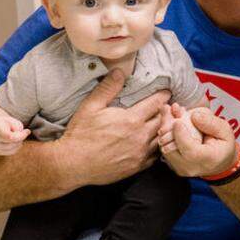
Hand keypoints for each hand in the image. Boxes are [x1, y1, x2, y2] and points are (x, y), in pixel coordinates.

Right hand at [0, 115, 28, 154]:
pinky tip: (14, 141)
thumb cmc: (3, 124)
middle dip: (21, 136)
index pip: (8, 135)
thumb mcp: (10, 120)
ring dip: (19, 141)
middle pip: (13, 141)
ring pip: (14, 147)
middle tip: (23, 131)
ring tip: (15, 135)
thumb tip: (24, 134)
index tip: (28, 131)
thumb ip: (18, 126)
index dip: (20, 135)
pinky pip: (13, 151)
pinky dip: (17, 146)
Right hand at [60, 69, 169, 185]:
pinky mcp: (137, 166)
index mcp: (131, 120)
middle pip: (162, 120)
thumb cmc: (81, 135)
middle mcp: (140, 137)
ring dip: (162, 130)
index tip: (167, 92)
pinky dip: (156, 147)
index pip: (156, 103)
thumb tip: (119, 72)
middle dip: (165, 112)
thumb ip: (107, 88)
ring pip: (160, 138)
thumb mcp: (91, 107)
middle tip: (167, 107)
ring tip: (162, 123)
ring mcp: (140, 153)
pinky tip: (152, 143)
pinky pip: (155, 156)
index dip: (163, 96)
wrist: (73, 164)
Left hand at [159, 107, 238, 177]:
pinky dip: (165, 134)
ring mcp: (181, 168)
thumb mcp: (225, 131)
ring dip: (165, 129)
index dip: (181, 135)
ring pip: (165, 148)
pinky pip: (165, 149)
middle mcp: (191, 167)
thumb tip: (194, 116)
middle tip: (168, 109)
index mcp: (208, 159)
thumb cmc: (223, 145)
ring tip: (169, 112)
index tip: (177, 120)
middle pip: (171, 149)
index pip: (190, 151)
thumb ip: (212, 123)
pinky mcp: (174, 165)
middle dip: (168, 127)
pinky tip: (170, 121)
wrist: (220, 162)